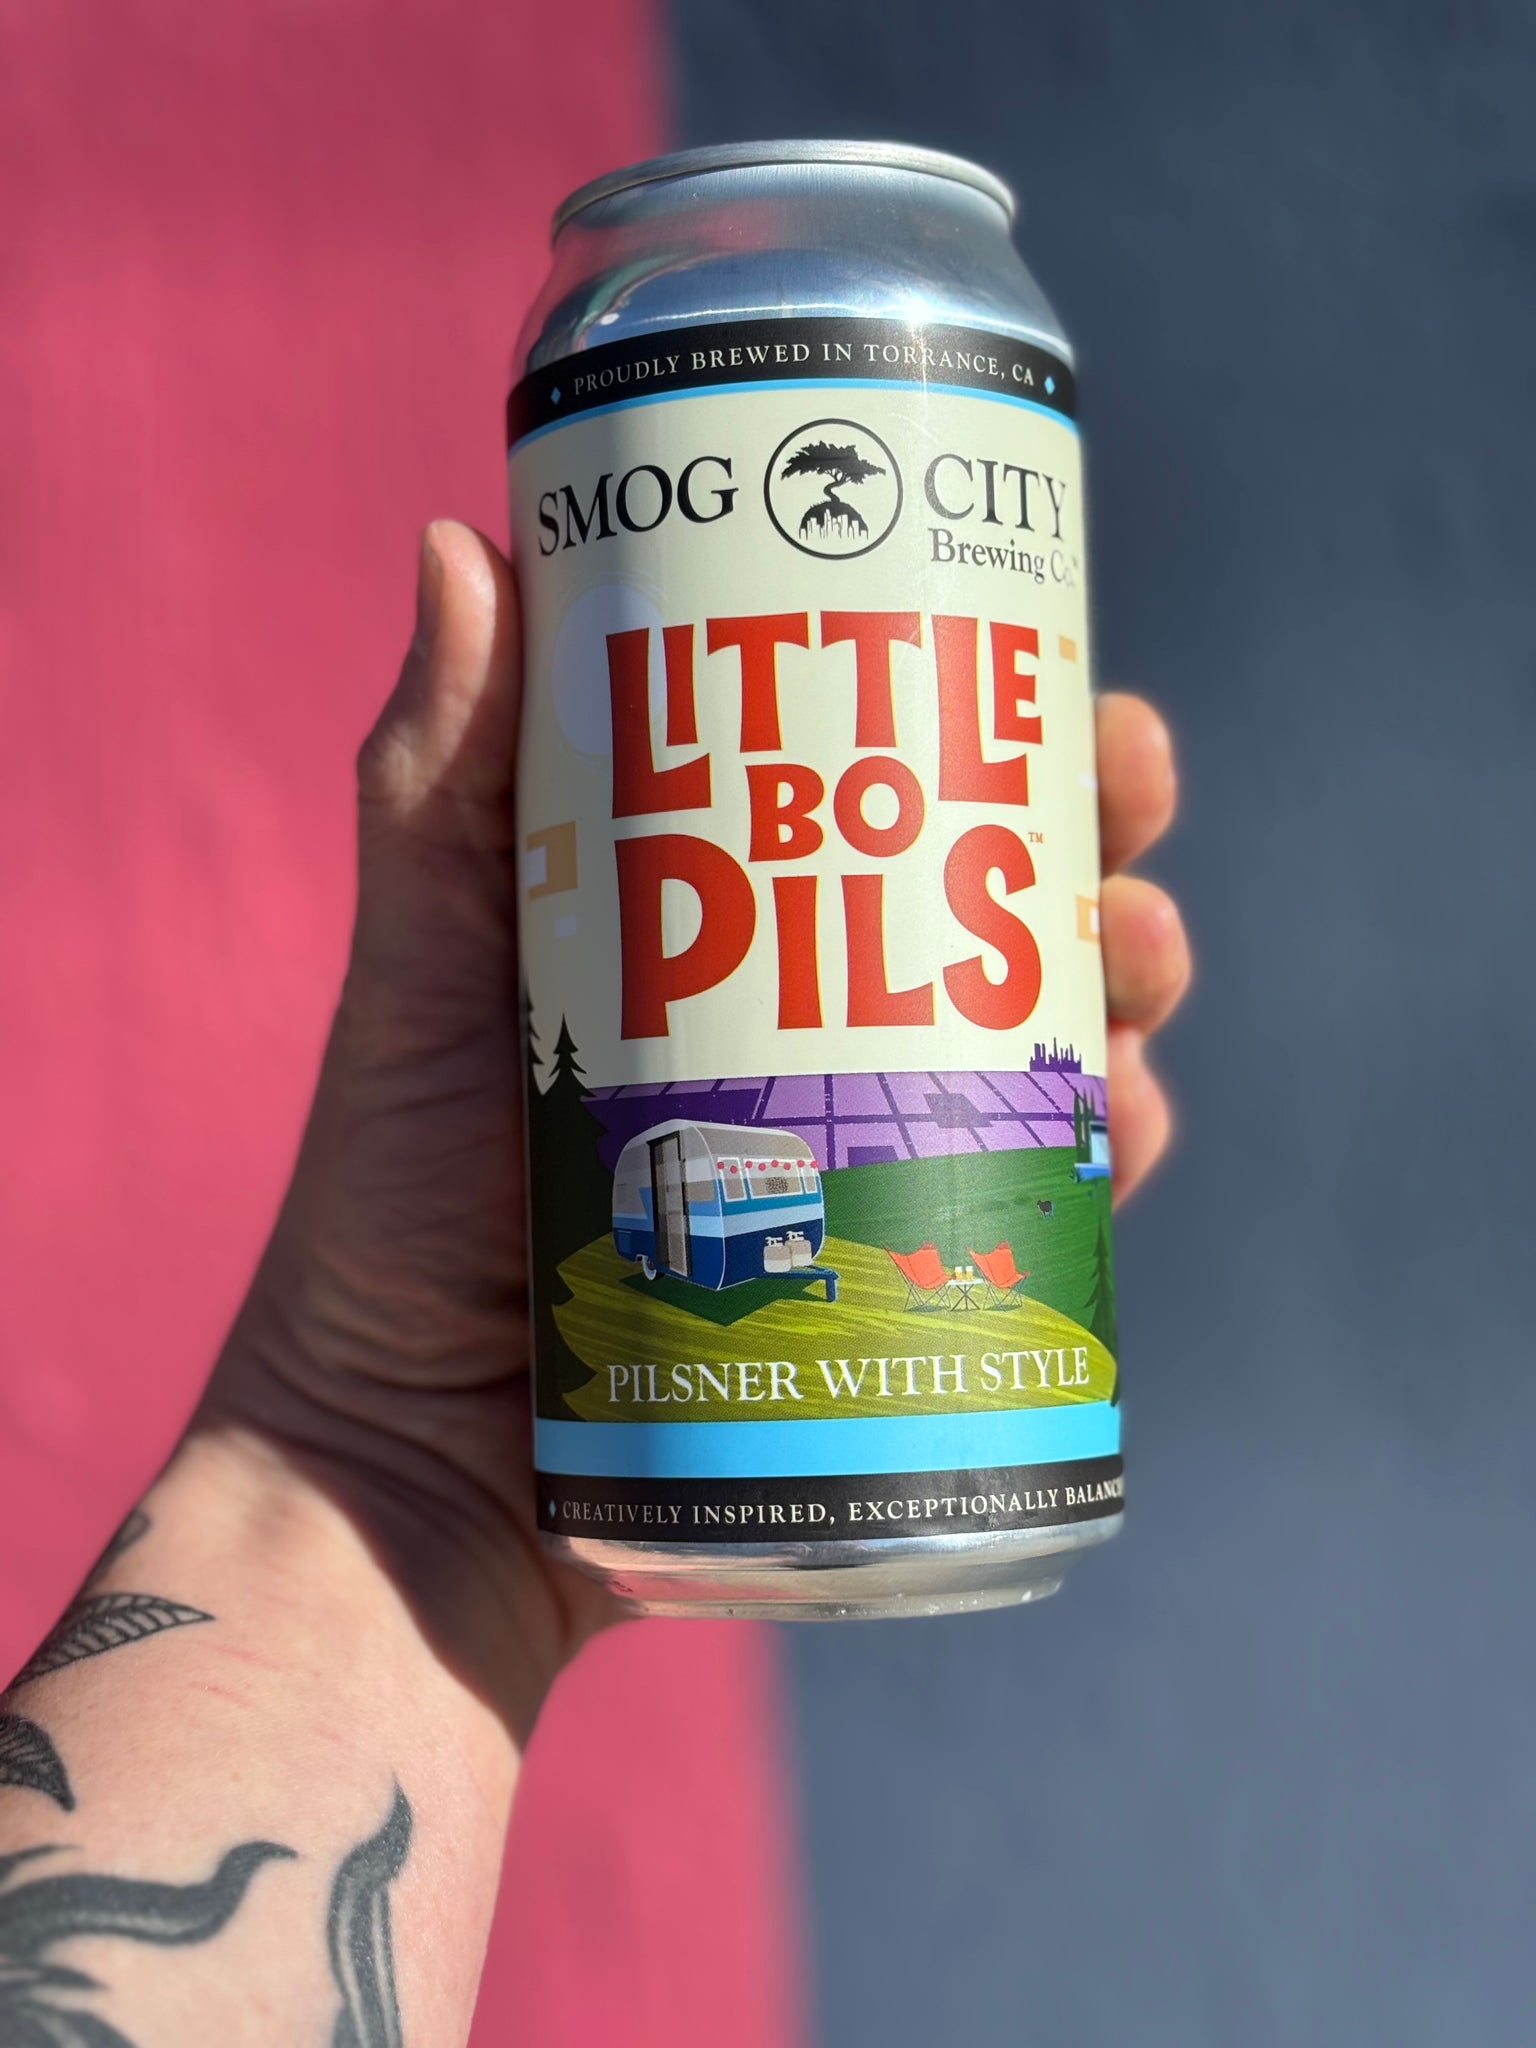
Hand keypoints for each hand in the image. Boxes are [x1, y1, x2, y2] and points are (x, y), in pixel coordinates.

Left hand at [200, 521, 1187, 1735]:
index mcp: (713, 937)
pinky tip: (1125, 1124)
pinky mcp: (891, 1279)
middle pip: (983, 906)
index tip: (1047, 660)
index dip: (979, 720)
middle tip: (1124, 798)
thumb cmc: (389, 1214)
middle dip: (1085, 837)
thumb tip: (466, 545)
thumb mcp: (427, 979)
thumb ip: (437, 790)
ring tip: (1136, 961)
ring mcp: (856, 1158)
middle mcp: (803, 1035)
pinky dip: (1099, 1157)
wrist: (410, 1472)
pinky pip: (1033, 1204)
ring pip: (1038, 1040)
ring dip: (1121, 981)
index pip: (870, 799)